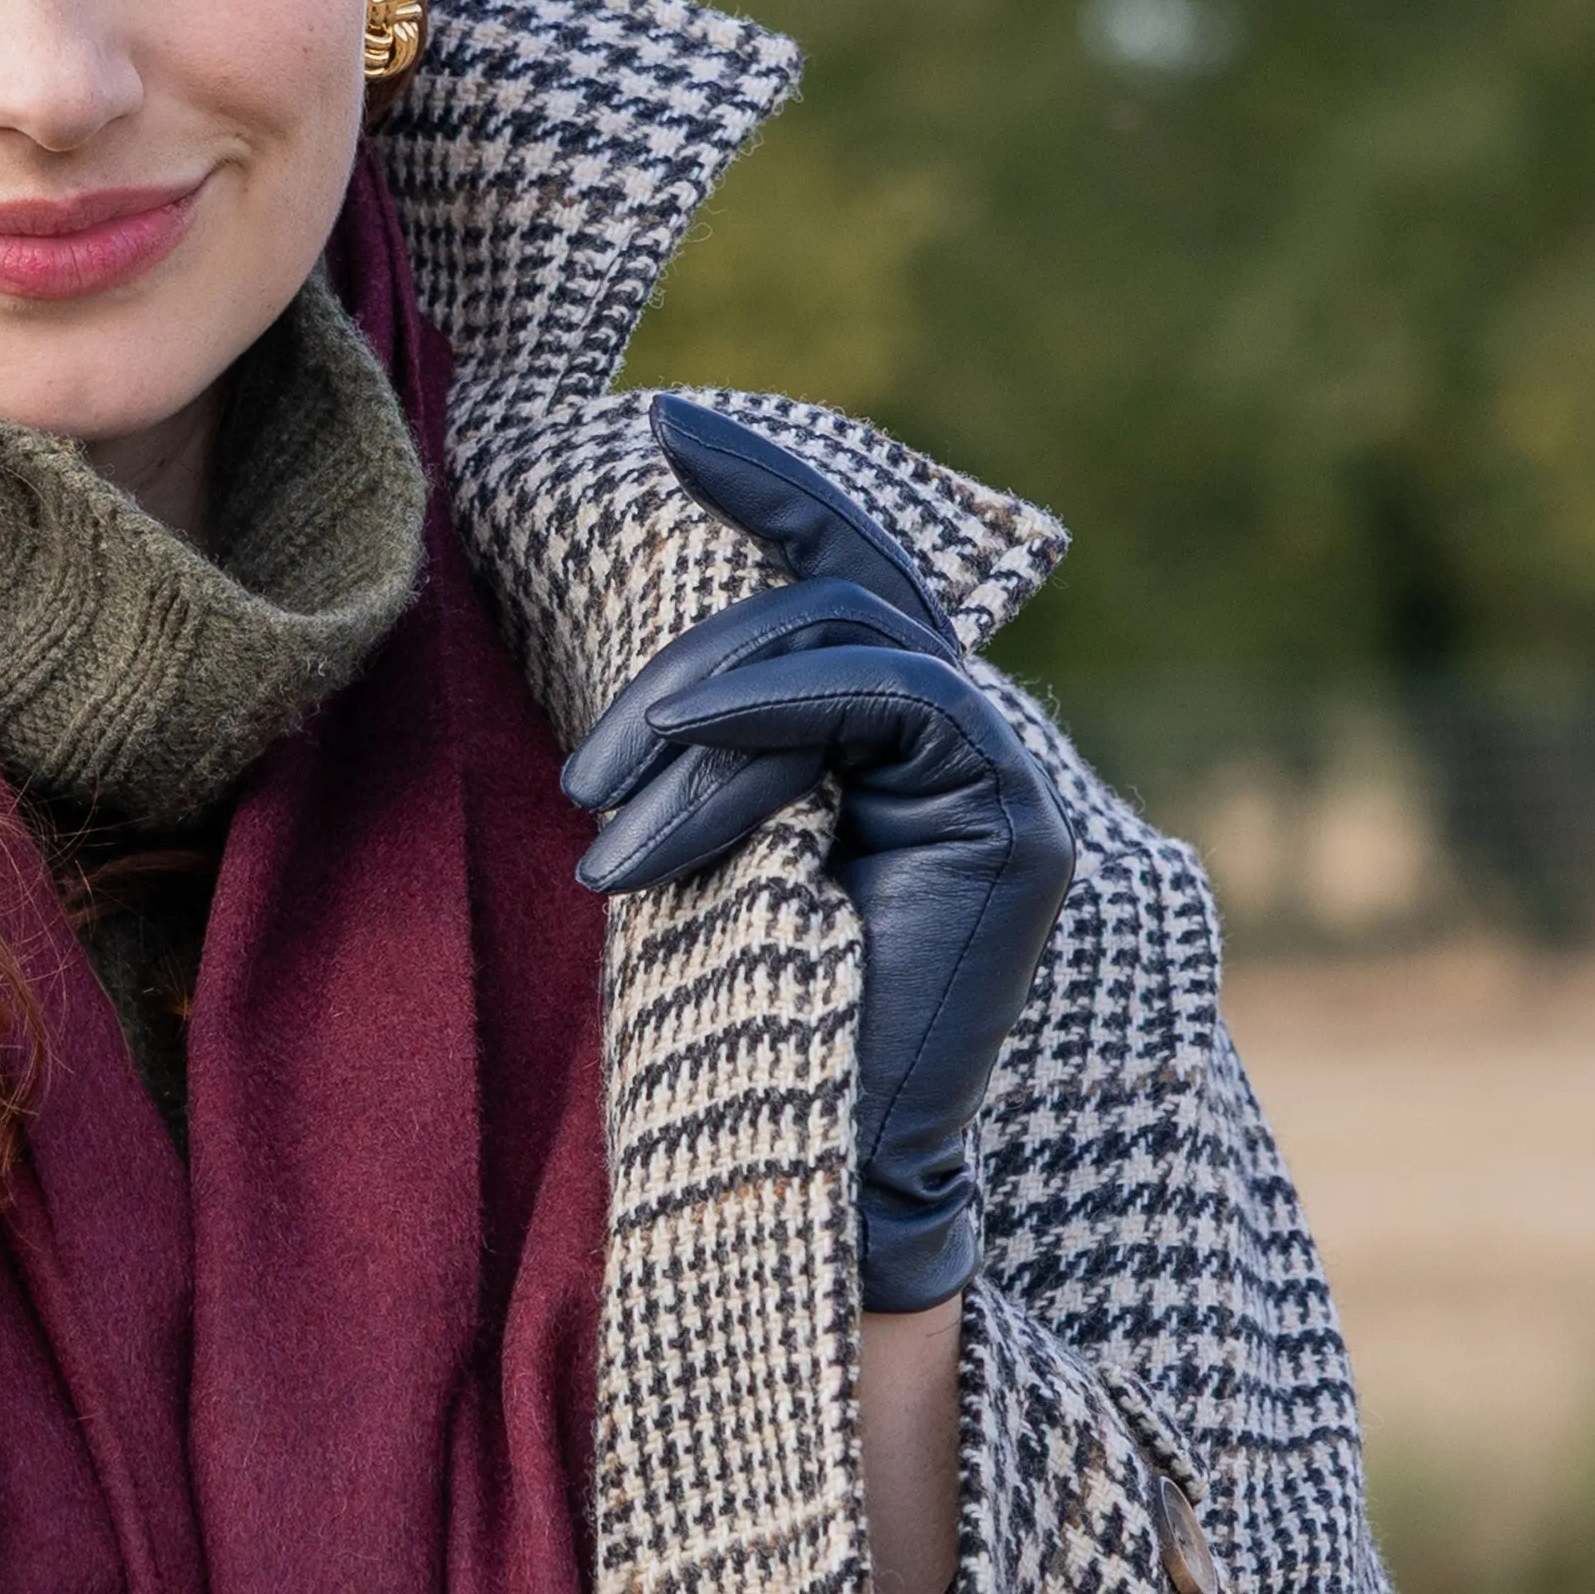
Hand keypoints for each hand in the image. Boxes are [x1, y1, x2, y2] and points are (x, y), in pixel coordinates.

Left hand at [562, 398, 1075, 1311]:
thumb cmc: (754, 1022)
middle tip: (579, 778)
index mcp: (897, 738)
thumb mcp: (711, 844)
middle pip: (827, 601)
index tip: (666, 423)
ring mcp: (1005, 772)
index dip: (771, 484)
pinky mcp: (1014, 818)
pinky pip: (887, 695)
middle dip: (682, 668)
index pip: (844, 570)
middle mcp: (967, 737)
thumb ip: (715, 745)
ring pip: (844, 642)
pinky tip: (682, 768)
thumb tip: (643, 667)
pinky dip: (769, 711)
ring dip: (700, 714)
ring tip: (604, 821)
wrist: (823, 1170)